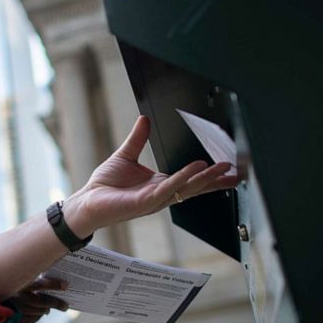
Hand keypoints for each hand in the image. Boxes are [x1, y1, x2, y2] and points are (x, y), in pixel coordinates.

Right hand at [0, 276, 67, 322]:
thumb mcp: (10, 283)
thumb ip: (26, 281)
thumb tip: (46, 281)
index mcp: (18, 286)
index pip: (40, 284)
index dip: (54, 284)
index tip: (65, 285)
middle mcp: (18, 299)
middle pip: (43, 302)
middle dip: (56, 303)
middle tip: (65, 306)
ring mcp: (18, 313)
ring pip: (40, 312)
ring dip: (45, 310)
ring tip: (49, 307)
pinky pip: (33, 319)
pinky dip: (36, 316)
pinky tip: (36, 312)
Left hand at [62, 116, 236, 237]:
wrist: (87, 201)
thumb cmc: (104, 186)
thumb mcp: (125, 156)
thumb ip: (138, 139)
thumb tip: (144, 120)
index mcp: (160, 185)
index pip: (191, 181)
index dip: (210, 176)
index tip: (228, 169)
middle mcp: (161, 195)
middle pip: (195, 187)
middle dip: (216, 180)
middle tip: (235, 172)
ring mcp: (155, 200)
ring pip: (186, 188)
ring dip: (205, 178)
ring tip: (222, 169)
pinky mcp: (145, 202)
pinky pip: (168, 189)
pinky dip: (182, 178)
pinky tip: (194, 170)